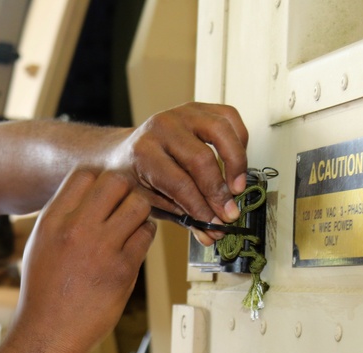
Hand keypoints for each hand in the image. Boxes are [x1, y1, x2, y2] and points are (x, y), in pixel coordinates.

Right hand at [11, 170, 155, 352]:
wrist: (46, 333)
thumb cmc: (42, 293)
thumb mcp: (39, 245)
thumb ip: (61, 218)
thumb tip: (87, 196)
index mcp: (52, 221)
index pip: (85, 174)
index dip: (99, 181)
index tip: (103, 197)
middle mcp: (75, 229)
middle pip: (115, 181)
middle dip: (124, 192)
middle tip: (122, 209)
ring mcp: (101, 248)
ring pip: (138, 204)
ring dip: (139, 213)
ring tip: (130, 228)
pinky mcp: (122, 269)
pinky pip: (146, 235)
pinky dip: (144, 236)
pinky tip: (133, 247)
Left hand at [107, 102, 248, 234]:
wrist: (124, 151)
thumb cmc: (137, 178)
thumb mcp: (150, 201)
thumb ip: (182, 217)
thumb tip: (211, 235)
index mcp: (143, 153)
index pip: (179, 184)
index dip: (202, 207)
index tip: (217, 223)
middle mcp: (161, 128)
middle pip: (201, 159)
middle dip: (219, 191)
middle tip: (230, 213)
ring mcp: (180, 113)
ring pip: (220, 131)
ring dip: (235, 162)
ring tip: (238, 187)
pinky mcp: (198, 107)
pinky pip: (229, 117)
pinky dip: (239, 139)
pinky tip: (237, 161)